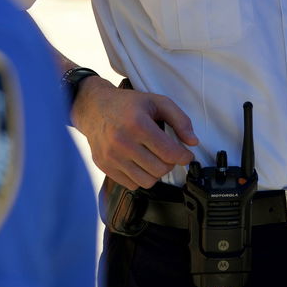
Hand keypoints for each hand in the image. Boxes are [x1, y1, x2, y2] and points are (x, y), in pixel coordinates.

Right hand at [72, 78, 198, 190]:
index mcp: (138, 124)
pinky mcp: (104, 166)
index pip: (169, 153)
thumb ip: (180, 119)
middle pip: (160, 169)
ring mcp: (111, 157)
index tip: (186, 155)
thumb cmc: (128, 104)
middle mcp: (122, 142)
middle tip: (167, 153)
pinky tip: (139, 162)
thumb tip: (192, 142)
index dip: (184, 156)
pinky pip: (132, 184)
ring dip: (155, 172)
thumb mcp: (157, 102)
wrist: (94, 108)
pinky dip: (140, 177)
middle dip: (170, 163)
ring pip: (147, 181)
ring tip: (153, 158)